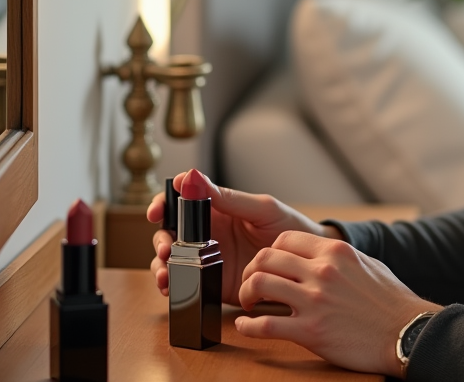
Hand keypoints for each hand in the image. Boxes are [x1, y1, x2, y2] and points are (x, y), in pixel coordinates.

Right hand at [146, 170, 339, 304]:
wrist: (305, 262)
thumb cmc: (288, 227)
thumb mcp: (261, 209)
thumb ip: (228, 198)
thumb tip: (192, 177)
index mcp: (216, 209)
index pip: (180, 202)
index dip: (163, 203)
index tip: (158, 211)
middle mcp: (205, 233)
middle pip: (168, 232)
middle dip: (160, 239)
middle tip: (167, 248)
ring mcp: (205, 259)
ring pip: (170, 259)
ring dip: (161, 265)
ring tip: (167, 272)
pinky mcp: (210, 282)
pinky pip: (184, 283)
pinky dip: (172, 285)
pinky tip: (172, 287)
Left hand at [236, 231, 440, 376]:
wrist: (406, 333)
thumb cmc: (390, 301)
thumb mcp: (367, 264)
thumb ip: (340, 256)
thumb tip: (320, 253)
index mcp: (336, 252)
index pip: (284, 239)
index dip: (269, 252)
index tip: (268, 266)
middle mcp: (322, 271)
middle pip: (264, 258)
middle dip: (250, 271)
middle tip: (251, 285)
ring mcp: (315, 301)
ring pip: (258, 285)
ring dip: (245, 295)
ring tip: (249, 304)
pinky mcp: (311, 331)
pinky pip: (264, 325)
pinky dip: (247, 327)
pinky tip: (246, 327)